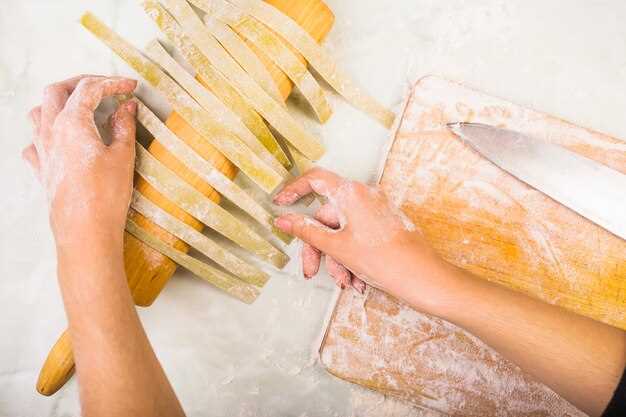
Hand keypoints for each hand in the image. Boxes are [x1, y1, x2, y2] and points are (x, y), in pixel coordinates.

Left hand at [24, 75, 136, 247]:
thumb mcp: (123, 156)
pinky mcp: (42, 170)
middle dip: (80, 83)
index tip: (130, 86)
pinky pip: (34, 143)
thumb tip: (126, 107)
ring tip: (78, 107)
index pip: (89, 89)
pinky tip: (59, 140)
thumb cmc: (105, 195)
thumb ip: (124, 126)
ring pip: (38, 113)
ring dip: (57, 102)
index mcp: (71, 123)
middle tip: (103, 87)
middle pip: (56, 91)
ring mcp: (42, 151)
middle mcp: (50, 132)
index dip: (112, 83)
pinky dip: (45, 133)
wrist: (85, 231)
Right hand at [273, 168, 452, 308]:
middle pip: (327, 217)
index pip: (315, 179)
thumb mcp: (337, 247)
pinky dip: (352, 257)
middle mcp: (365, 196)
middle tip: (312, 272)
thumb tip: (283, 219)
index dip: (294, 190)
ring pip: (342, 231)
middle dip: (319, 248)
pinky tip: (358, 281)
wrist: (423, 278)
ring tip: (347, 283)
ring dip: (338, 259)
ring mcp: (376, 210)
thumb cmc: (384, 260)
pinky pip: (358, 236)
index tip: (280, 203)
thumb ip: (307, 231)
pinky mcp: (384, 224)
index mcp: (352, 193)